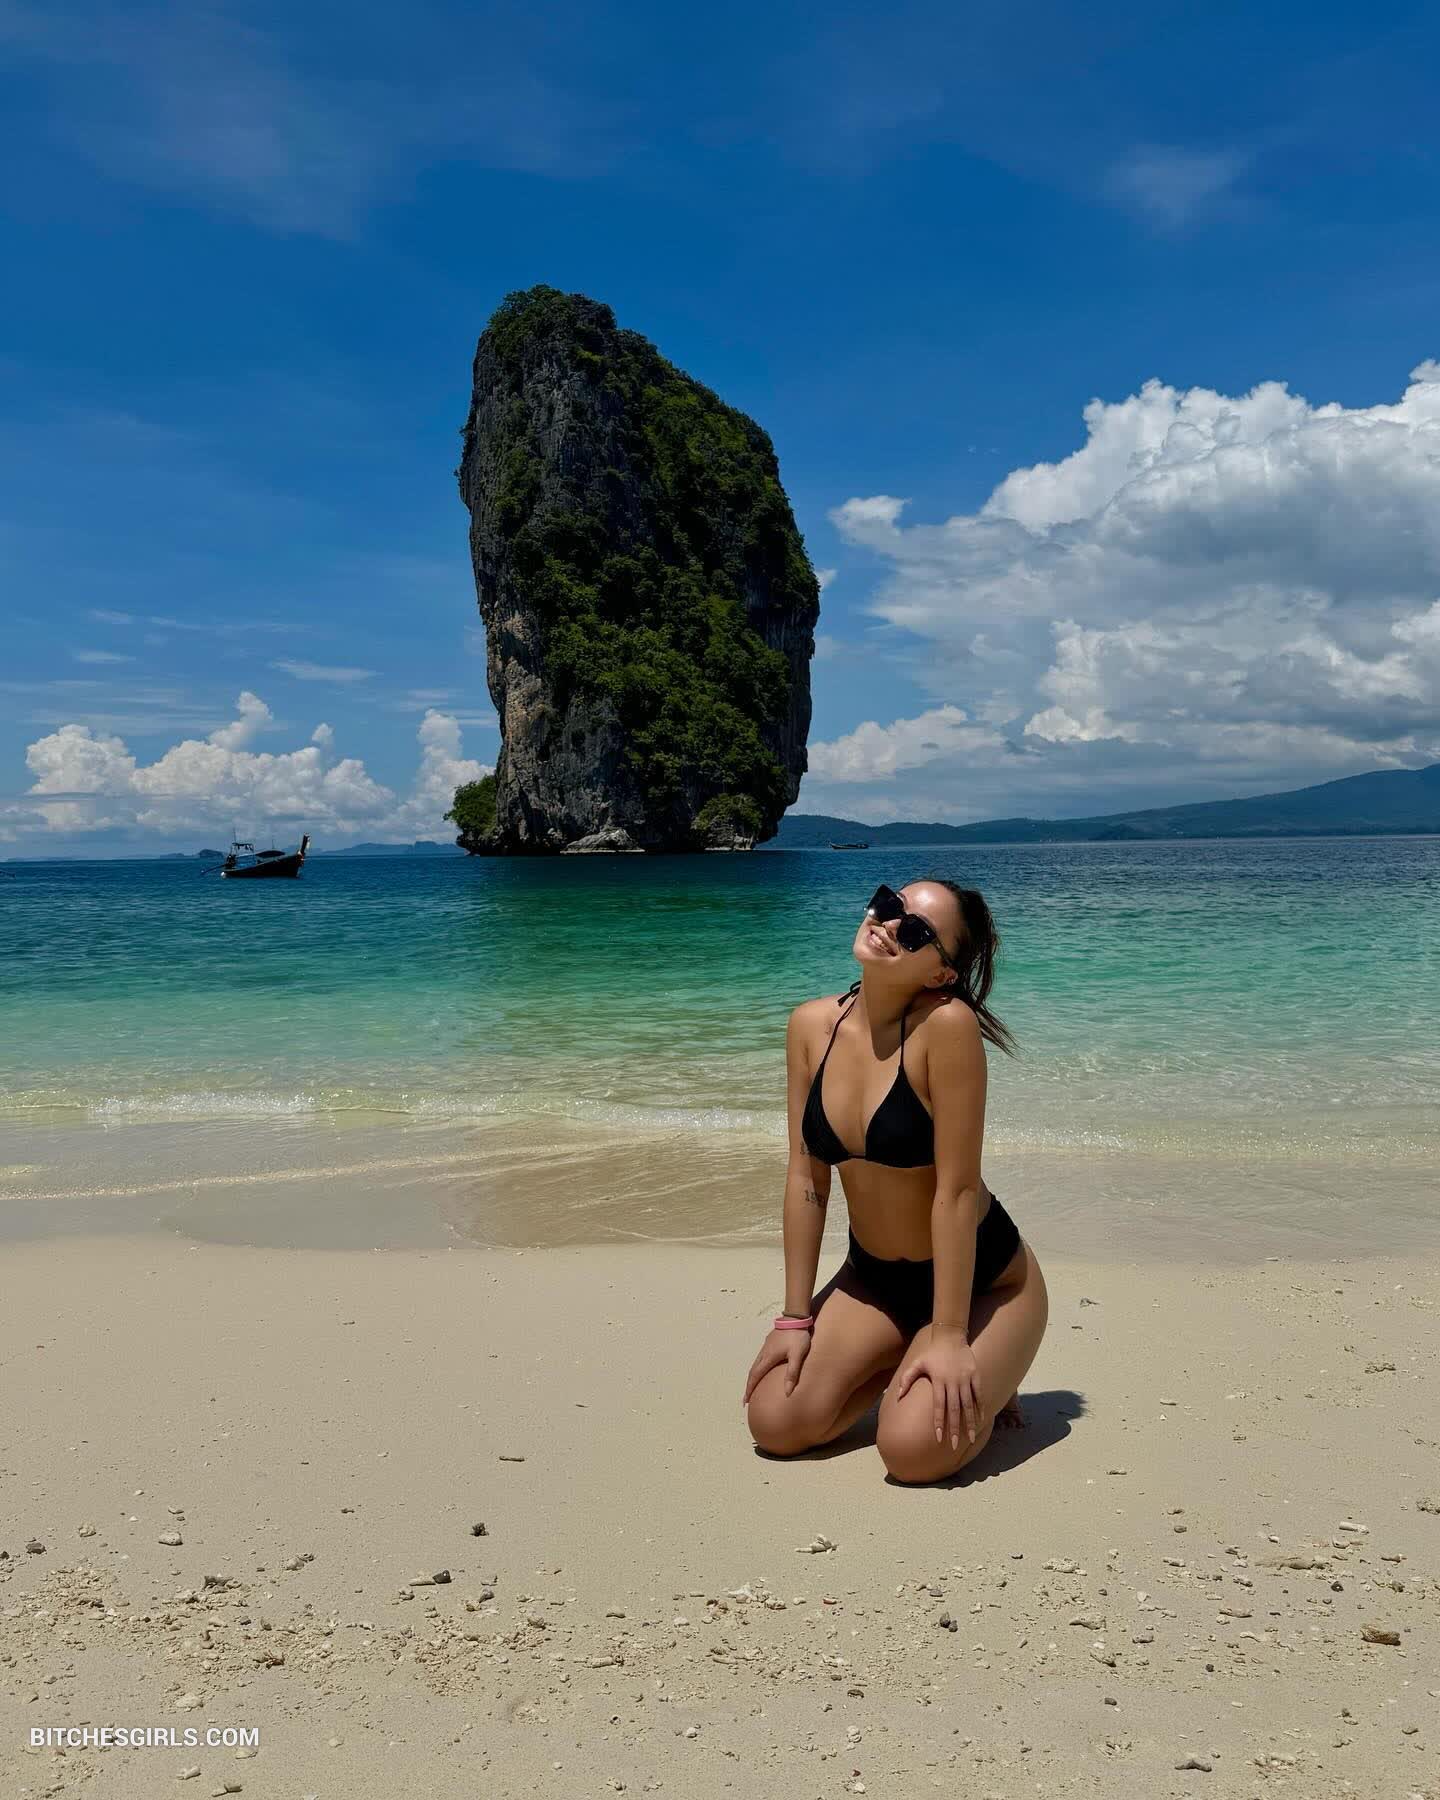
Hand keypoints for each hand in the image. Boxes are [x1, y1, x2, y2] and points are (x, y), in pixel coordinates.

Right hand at [741, 1326, 811, 1406]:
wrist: (796, 1316)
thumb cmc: (797, 1337)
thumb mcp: (797, 1356)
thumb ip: (792, 1373)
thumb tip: (787, 1393)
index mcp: (768, 1357)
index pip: (755, 1377)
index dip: (750, 1390)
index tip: (745, 1401)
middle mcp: (764, 1353)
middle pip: (752, 1372)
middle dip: (749, 1385)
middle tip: (746, 1398)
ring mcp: (766, 1346)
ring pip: (755, 1364)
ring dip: (753, 1377)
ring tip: (753, 1386)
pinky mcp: (770, 1342)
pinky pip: (760, 1359)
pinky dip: (758, 1368)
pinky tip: (763, 1369)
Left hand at [892, 1328, 981, 1449]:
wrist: (950, 1336)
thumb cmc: (932, 1353)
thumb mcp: (917, 1363)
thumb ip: (907, 1379)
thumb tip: (897, 1396)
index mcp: (938, 1380)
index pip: (938, 1406)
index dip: (938, 1422)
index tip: (938, 1438)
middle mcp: (953, 1381)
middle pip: (954, 1409)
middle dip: (954, 1428)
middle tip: (954, 1445)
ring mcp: (965, 1379)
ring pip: (968, 1404)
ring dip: (970, 1422)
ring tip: (971, 1439)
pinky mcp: (975, 1375)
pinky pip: (979, 1394)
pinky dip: (980, 1407)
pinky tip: (981, 1420)